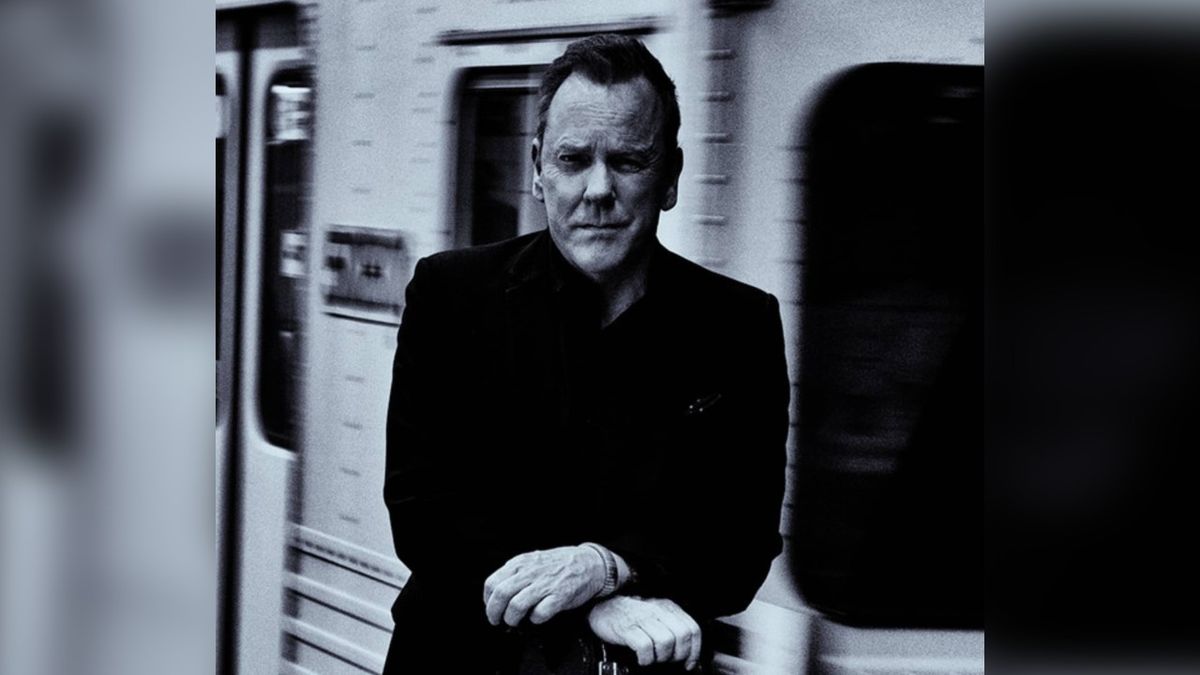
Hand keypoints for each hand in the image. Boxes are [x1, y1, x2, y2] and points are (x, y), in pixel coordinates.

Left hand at [482, 545, 604, 625]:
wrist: (590, 564)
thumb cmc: (561, 564)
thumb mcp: (534, 560)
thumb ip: (516, 572)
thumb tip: (498, 592)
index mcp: (521, 563)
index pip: (492, 582)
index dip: (488, 600)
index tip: (491, 607)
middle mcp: (531, 572)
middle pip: (501, 595)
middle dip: (494, 613)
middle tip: (497, 621)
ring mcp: (545, 584)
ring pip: (516, 606)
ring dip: (512, 619)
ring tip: (515, 621)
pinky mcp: (559, 597)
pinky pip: (540, 613)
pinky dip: (535, 619)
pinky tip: (537, 617)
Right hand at [587, 595, 702, 670]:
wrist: (602, 607)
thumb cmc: (630, 616)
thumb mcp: (655, 616)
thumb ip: (672, 628)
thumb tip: (689, 653)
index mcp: (668, 607)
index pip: (692, 629)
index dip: (694, 650)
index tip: (688, 663)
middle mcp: (657, 610)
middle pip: (682, 636)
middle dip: (679, 654)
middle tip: (668, 660)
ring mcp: (642, 618)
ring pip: (666, 642)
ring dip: (661, 657)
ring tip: (653, 658)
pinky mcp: (628, 628)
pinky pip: (645, 647)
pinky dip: (646, 658)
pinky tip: (641, 658)